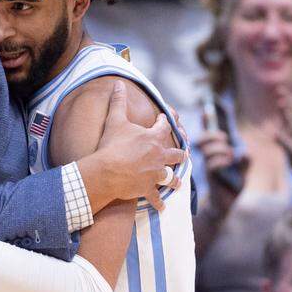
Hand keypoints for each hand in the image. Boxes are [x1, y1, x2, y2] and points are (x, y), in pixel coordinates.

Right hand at [92, 82, 184, 210]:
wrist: (107, 171)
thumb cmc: (112, 145)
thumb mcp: (115, 120)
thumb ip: (118, 101)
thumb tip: (118, 83)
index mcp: (154, 138)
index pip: (164, 126)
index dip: (165, 121)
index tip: (165, 118)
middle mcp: (159, 157)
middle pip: (176, 155)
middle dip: (180, 154)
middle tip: (183, 153)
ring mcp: (155, 175)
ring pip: (171, 178)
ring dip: (174, 180)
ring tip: (177, 182)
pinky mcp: (147, 189)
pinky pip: (155, 198)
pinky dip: (158, 203)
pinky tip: (161, 207)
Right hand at [195, 129, 247, 213]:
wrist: (226, 207)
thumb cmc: (233, 188)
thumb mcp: (243, 172)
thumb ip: (246, 162)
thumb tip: (247, 153)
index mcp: (215, 154)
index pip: (208, 136)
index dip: (206, 123)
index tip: (207, 111)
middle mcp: (208, 159)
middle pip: (201, 141)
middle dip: (211, 135)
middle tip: (225, 138)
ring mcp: (208, 168)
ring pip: (207, 151)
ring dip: (219, 148)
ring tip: (230, 153)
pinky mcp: (211, 178)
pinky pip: (211, 165)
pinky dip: (221, 160)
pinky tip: (229, 162)